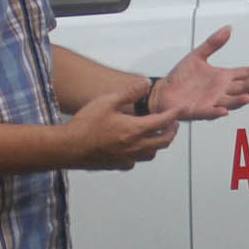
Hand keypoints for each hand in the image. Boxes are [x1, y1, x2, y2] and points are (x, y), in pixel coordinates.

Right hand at [64, 88, 178, 170]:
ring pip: (152, 153)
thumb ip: (129, 92)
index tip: (180, 109)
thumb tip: (145, 84)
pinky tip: (135, 148)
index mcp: (135, 130)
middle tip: (173, 122)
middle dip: (172, 131)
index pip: (163, 122)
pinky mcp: (118, 165)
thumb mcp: (107, 101)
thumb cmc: (85, 124)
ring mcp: (127, 158)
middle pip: (163, 141)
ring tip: (157, 134)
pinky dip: (141, 154)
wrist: (68, 147)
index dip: (174, 114)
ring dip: (159, 143)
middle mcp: (135, 146)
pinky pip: (136, 161)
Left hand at [150, 26, 248, 121]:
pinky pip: (210, 112)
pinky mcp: (199, 111)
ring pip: (231, 101)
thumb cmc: (181, 77)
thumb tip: (228, 29)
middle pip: (243, 87)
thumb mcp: (197, 55)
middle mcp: (222, 91)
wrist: (163, 92)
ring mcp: (212, 102)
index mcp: (223, 78)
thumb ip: (213, 43)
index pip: (247, 72)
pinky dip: (217, 112)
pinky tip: (224, 110)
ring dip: (240, 100)